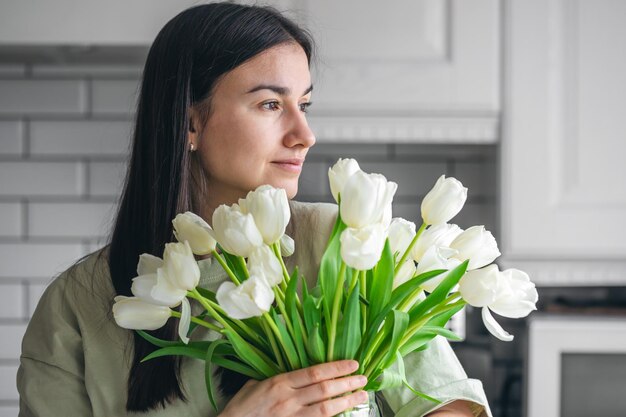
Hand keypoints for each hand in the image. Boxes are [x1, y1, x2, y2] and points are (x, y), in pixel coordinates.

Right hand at [218, 360, 367, 416]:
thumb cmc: (240, 409)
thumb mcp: (254, 386)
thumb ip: (274, 378)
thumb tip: (292, 372)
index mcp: (279, 383)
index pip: (314, 372)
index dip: (336, 367)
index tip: (352, 363)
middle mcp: (288, 400)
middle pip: (324, 389)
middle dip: (347, 383)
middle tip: (363, 378)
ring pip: (326, 409)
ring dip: (346, 402)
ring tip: (362, 396)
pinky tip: (344, 414)